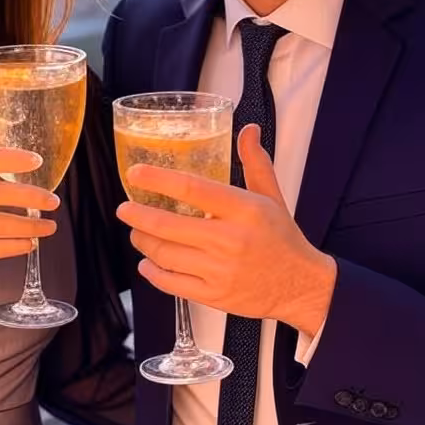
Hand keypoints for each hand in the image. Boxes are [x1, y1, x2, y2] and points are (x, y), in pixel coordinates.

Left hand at [116, 125, 335, 337]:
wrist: (300, 286)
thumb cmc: (281, 237)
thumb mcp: (271, 196)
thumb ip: (255, 162)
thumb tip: (247, 128)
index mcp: (244, 210)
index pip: (192, 188)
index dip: (158, 179)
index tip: (135, 174)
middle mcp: (229, 240)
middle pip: (168, 225)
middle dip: (137, 215)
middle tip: (124, 208)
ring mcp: (220, 271)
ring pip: (164, 254)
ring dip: (143, 241)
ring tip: (137, 232)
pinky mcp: (214, 295)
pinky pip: (171, 283)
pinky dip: (152, 272)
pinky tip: (147, 263)